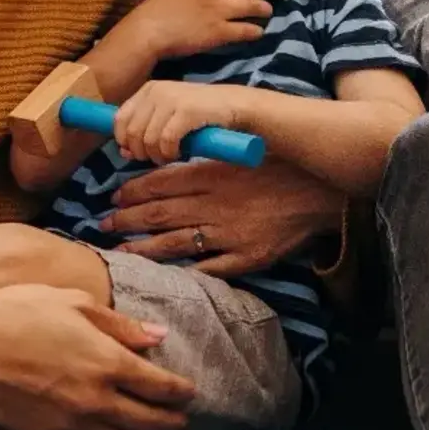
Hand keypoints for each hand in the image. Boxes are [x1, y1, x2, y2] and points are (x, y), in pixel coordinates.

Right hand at [0, 284, 193, 429]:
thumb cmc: (25, 312)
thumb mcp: (79, 304)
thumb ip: (123, 326)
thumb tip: (159, 335)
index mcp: (107, 361)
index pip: (158, 385)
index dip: (179, 391)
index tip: (191, 393)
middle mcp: (95, 398)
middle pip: (145, 420)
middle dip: (169, 421)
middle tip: (183, 421)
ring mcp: (70, 423)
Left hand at [104, 157, 344, 276]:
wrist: (325, 192)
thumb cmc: (284, 167)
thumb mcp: (245, 154)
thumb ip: (210, 162)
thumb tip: (171, 164)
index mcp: (216, 175)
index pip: (163, 183)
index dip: (135, 191)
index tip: (115, 195)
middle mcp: (217, 205)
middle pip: (161, 214)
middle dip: (128, 220)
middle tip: (103, 225)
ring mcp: (230, 235)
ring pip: (175, 244)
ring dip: (143, 248)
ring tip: (118, 251)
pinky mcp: (246, 257)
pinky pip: (208, 268)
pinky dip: (183, 272)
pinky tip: (163, 275)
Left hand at [114, 81, 242, 163]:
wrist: (236, 106)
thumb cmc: (201, 114)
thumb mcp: (168, 117)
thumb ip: (144, 130)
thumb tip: (123, 152)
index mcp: (149, 89)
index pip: (120, 120)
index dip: (124, 141)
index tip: (138, 152)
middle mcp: (157, 90)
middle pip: (131, 133)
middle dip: (141, 152)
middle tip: (158, 157)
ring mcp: (171, 99)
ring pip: (147, 139)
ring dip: (157, 155)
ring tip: (170, 156)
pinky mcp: (186, 111)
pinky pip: (165, 141)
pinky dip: (170, 152)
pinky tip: (180, 153)